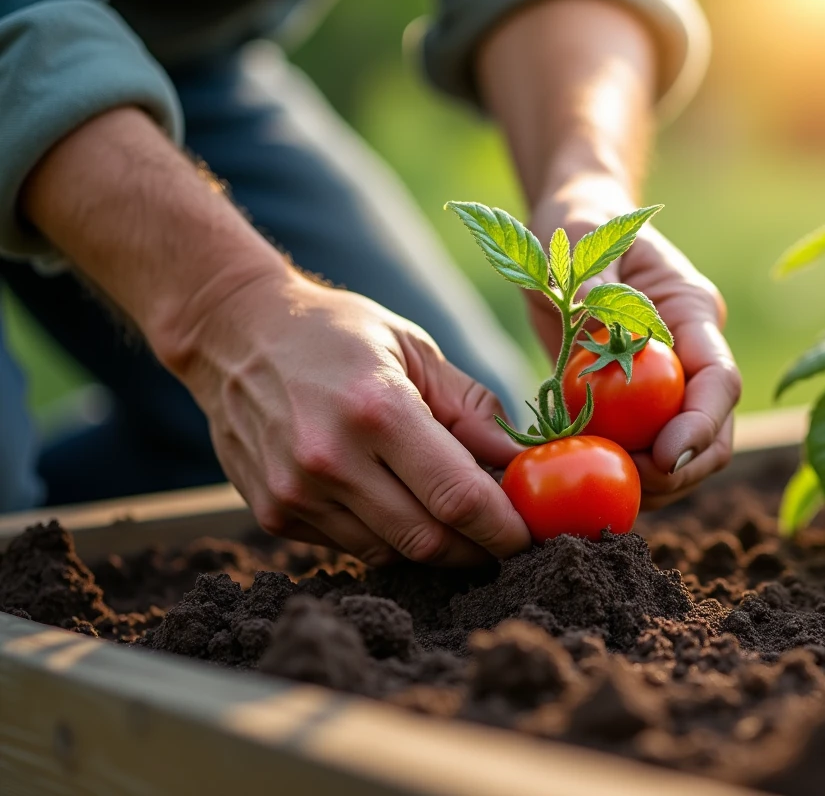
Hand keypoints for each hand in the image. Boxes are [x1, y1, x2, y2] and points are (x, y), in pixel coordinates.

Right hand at [170, 268, 531, 565]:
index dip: (504, 528)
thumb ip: (472, 409)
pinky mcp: (275, 514)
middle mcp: (331, 459)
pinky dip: (388, 537)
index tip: (529, 535)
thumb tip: (520, 461)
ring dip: (434, 546)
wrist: (233, 334)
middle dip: (477, 548)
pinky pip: (353, 547)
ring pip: (393, 553)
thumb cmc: (337, 333)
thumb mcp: (414, 350)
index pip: (458, 497)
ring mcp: (296, 493)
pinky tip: (396, 503)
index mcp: (377, 409)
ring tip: (454, 517)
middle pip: (429, 540)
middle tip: (502, 536)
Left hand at [528, 179, 741, 507]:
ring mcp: (668, 383)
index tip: (666, 456)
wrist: (573, 231)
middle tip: (633, 486)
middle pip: (716, 430)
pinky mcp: (638, 403)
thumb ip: (589, 278)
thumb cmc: (580, 224)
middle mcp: (691, 355)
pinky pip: (644, 449)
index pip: (719, 379)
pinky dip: (625, 472)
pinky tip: (590, 478)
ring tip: (609, 490)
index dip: (702, 424)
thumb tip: (589, 308)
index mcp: (691, 314)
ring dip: (658, 482)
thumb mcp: (579, 239)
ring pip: (685, 451)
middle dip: (684, 468)